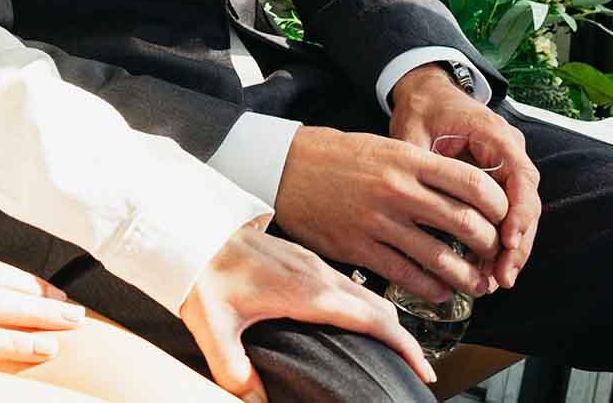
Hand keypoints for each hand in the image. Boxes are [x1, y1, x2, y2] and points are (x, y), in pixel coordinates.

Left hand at [180, 223, 434, 401]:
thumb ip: (234, 368)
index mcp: (306, 291)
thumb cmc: (201, 271)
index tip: (422, 368)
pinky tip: (358, 320)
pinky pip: (349, 284)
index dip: (402, 345)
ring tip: (397, 348)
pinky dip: (367, 306)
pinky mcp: (302, 258)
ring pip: (366, 292)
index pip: (371, 319)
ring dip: (387, 320)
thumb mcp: (213, 326)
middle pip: (378, 306)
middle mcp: (317, 273)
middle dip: (405, 337)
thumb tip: (255, 400)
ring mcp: (312, 262)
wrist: (190, 227)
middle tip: (419, 368)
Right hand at [271, 118, 506, 303]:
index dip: (499, 206)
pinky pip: (408, 277)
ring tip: (476, 283)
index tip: (503, 218)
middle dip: (490, 245)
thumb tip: (464, 195)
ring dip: (468, 277)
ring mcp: (378, 222)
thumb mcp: (384, 147)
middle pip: (466, 224)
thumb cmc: (336, 156)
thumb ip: (421, 169)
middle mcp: (398, 190)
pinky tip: (440, 291)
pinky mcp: (359, 248)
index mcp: (408, 159)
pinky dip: (432, 289)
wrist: (283, 168)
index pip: (473, 183)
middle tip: (493, 254)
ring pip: (442, 259)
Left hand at [387, 64, 542, 288]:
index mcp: (495, 135)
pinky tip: (489, 269)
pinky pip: (507, 214)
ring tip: (496, 282)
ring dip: (511, 249)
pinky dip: (501, 241)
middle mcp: (510, 152)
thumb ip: (417, 161)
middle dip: (518, 243)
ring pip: (521, 214)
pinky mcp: (498, 182)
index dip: (518, 213)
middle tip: (502, 277)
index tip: (507, 243)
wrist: (428, 93)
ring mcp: (507, 167)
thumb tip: (411, 199)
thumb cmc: (423, 109)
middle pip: (527, 203)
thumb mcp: (414, 130)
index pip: (520, 177)